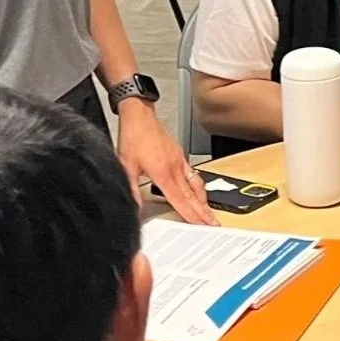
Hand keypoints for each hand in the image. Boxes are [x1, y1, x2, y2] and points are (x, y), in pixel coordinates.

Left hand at [116, 101, 214, 224]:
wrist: (140, 115)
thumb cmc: (134, 136)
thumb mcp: (125, 165)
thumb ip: (131, 189)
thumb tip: (134, 207)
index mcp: (163, 173)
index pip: (180, 200)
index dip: (191, 215)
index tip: (201, 224)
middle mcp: (175, 168)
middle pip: (192, 196)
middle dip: (204, 212)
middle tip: (214, 224)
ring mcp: (179, 162)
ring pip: (196, 185)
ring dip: (203, 201)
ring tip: (209, 212)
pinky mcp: (179, 155)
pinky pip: (193, 175)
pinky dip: (198, 186)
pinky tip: (198, 190)